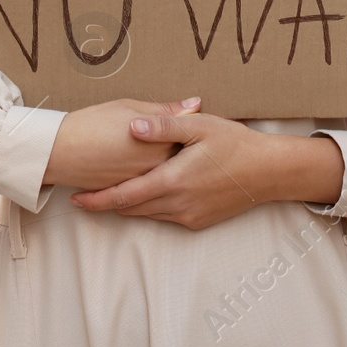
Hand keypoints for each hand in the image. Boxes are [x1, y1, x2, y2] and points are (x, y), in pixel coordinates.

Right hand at [42, 97, 200, 190]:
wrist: (60, 152)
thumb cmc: (93, 124)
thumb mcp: (129, 107)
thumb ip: (165, 110)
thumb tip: (196, 104)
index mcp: (161, 144)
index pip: (188, 137)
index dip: (186, 128)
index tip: (185, 122)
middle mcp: (157, 168)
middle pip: (179, 159)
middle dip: (178, 148)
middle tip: (166, 136)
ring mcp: (144, 184)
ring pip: (163, 173)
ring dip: (163, 164)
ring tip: (143, 149)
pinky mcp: (130, 194)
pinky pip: (146, 184)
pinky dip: (145, 175)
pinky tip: (134, 162)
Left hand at [68, 110, 342, 229]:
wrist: (270, 172)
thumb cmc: (235, 143)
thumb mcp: (200, 126)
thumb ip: (164, 125)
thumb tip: (133, 126)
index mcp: (173, 181)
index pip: (125, 196)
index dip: (97, 200)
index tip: (75, 198)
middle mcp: (178, 204)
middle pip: (130, 209)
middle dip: (106, 203)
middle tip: (83, 192)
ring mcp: (189, 216)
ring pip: (146, 214)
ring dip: (126, 205)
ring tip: (106, 192)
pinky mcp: (198, 221)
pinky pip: (164, 216)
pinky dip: (147, 207)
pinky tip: (143, 193)